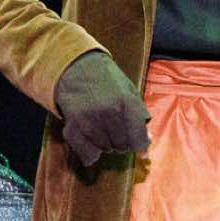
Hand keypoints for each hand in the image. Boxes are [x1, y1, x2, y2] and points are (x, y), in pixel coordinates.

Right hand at [52, 50, 150, 166]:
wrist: (77, 66)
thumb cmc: (108, 80)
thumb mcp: (130, 91)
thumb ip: (140, 116)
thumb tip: (147, 143)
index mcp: (127, 103)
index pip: (138, 140)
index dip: (140, 144)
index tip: (138, 144)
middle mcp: (109, 113)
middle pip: (122, 146)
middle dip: (122, 141)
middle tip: (116, 128)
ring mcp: (89, 121)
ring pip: (104, 149)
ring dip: (105, 143)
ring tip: (102, 127)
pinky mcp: (72, 126)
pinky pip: (86, 153)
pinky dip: (90, 152)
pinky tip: (91, 140)